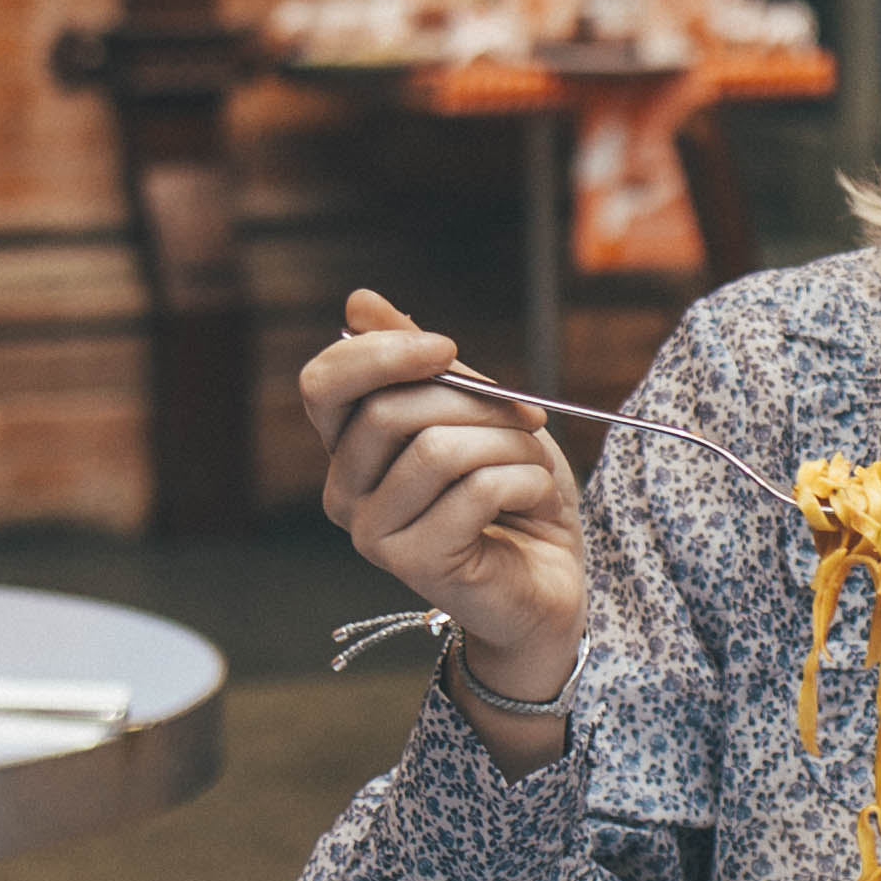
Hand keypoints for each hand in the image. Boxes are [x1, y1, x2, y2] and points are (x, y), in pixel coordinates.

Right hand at [300, 292, 587, 743]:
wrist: (557, 578)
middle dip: (476, 402)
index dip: (381, 353)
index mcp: (350, 449)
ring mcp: (373, 535)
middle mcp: (345, 493)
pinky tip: (533, 502)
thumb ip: (421, 364)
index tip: (446, 347)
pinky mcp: (415, 565)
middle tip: (527, 417)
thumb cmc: (514, 492)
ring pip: (437, 450)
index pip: (324, 384)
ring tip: (531, 467)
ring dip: (508, 444)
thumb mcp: (476, 411)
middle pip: (390, 410)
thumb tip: (359, 302)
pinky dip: (524, 482)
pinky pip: (474, 491)